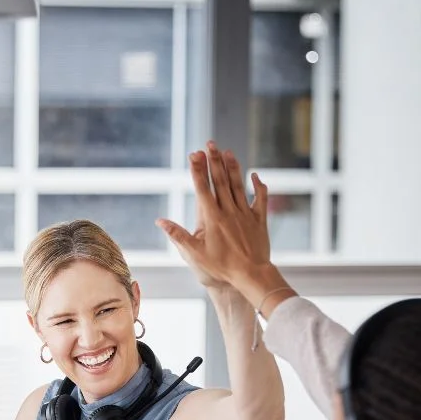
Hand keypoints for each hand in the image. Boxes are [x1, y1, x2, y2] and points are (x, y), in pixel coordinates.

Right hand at [157, 142, 270, 288]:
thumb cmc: (221, 268)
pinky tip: (255, 176)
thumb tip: (160, 221)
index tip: (194, 154)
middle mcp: (229, 212)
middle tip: (210, 144)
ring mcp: (245, 214)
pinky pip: (260, 200)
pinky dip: (258, 187)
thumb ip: (177, 235)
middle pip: (220, 181)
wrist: (251, 275)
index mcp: (212, 218)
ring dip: (233, 167)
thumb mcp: (194, 255)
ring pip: (238, 186)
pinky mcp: (259, 221)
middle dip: (214, 161)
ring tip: (228, 151)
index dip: (198, 170)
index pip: (203, 188)